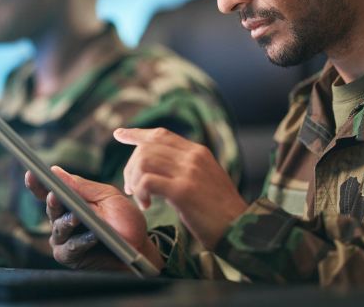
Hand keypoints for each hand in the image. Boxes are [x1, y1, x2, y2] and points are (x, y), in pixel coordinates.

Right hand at [25, 166, 163, 271]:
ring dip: (68, 222)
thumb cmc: (124, 222)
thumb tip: (55, 170)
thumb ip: (82, 187)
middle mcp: (63, 220)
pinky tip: (93, 236)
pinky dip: (81, 242)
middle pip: (52, 208)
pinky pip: (70, 248)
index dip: (38, 184)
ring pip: (59, 228)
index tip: (31, 173)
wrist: (140, 250)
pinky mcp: (71, 257)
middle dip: (53, 202)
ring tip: (77, 217)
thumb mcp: (108, 197)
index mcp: (70, 202)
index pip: (49, 191)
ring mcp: (65, 239)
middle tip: (55, 195)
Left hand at [114, 127, 247, 248]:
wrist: (243, 229)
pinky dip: (140, 192)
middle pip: (147, 147)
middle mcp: (193, 157)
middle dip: (131, 167)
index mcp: (198, 152)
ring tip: (139, 197)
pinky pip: (147, 181)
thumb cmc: (221, 212)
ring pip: (143, 161)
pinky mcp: (184, 190)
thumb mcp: (205, 180)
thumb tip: (158, 169)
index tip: (120, 134)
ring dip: (134, 179)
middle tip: (131, 188)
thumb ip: (185, 169)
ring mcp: (189, 172)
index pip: (161, 135)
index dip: (137, 133)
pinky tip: (146, 205)